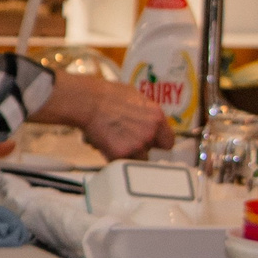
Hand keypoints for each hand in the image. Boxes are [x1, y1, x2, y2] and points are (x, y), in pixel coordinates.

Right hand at [32, 73, 177, 159]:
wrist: (88, 102)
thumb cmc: (107, 95)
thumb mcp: (135, 97)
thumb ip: (146, 112)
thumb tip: (148, 119)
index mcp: (156, 117)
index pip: (168, 142)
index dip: (158, 143)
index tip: (152, 144)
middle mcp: (150, 133)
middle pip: (152, 152)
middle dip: (141, 148)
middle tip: (127, 141)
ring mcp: (137, 145)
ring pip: (136, 159)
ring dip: (127, 154)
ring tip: (113, 141)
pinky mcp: (121, 154)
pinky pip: (121, 162)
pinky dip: (113, 157)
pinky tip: (105, 144)